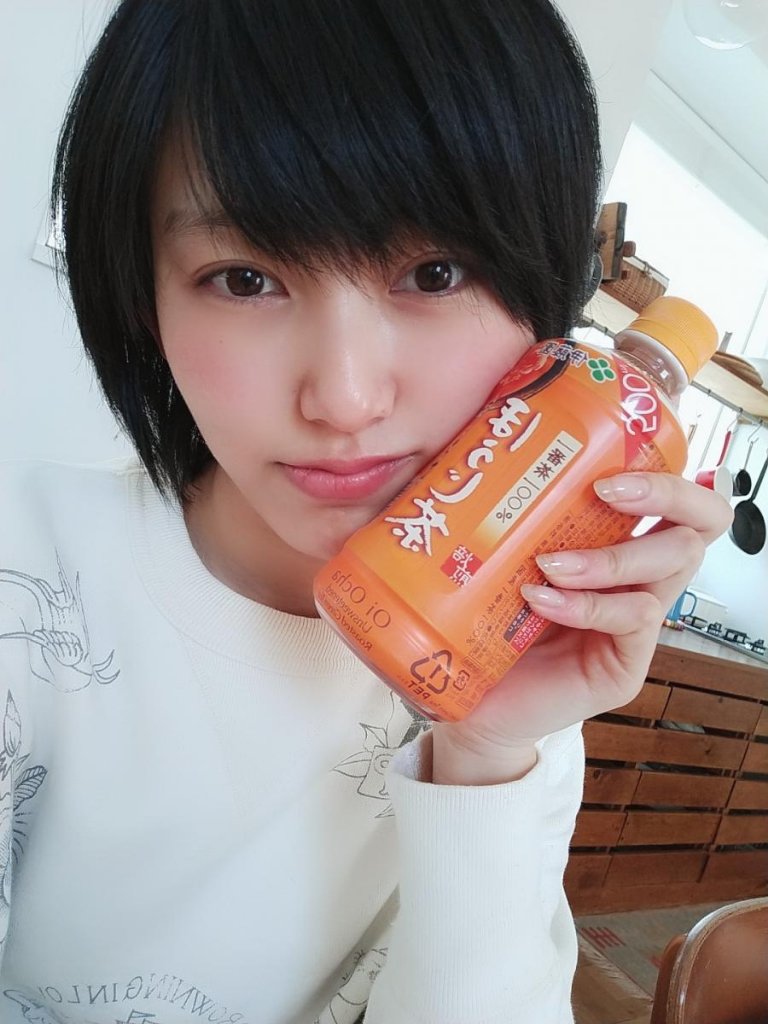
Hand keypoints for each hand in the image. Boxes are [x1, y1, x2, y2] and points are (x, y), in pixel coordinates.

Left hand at [432, 472, 732, 782]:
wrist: (475, 706)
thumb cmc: (488, 627)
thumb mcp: (505, 560)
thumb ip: (516, 519)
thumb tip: (485, 455)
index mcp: (616, 548)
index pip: (676, 500)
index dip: (663, 475)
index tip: (609, 466)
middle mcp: (637, 582)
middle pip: (698, 526)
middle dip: (661, 496)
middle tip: (603, 491)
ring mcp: (636, 626)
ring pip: (670, 569)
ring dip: (609, 558)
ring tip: (549, 563)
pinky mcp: (625, 666)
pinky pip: (633, 621)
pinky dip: (585, 604)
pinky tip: (540, 600)